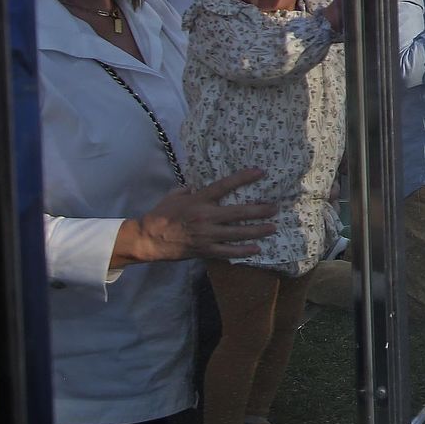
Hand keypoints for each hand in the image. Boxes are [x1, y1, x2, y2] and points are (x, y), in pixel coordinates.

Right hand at [112, 169, 276, 267]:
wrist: (149, 239)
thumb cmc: (160, 215)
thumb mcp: (173, 195)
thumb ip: (188, 189)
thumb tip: (197, 186)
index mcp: (199, 199)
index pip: (224, 186)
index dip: (243, 178)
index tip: (260, 172)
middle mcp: (206, 216)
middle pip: (238, 212)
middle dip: (259, 210)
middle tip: (275, 208)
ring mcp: (207, 234)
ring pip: (237, 233)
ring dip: (257, 230)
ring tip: (272, 227)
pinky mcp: (205, 249)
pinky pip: (228, 251)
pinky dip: (243, 251)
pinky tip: (256, 249)